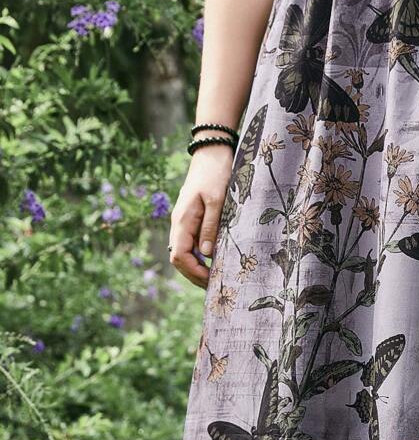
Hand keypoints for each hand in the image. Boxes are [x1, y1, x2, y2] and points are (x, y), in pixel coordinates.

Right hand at [168, 146, 233, 286]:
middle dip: (194, 275)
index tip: (212, 280)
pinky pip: (190, 244)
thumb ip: (211, 227)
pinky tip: (213, 261)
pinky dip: (199, 257)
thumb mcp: (218, 200)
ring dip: (196, 268)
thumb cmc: (216, 174)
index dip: (194, 272)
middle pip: (178, 259)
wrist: (211, 153)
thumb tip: (206, 254)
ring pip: (183, 253)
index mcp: (182, 220)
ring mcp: (183, 222)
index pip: (179, 256)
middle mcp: (179, 223)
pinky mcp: (191, 219)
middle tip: (214, 286)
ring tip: (214, 278)